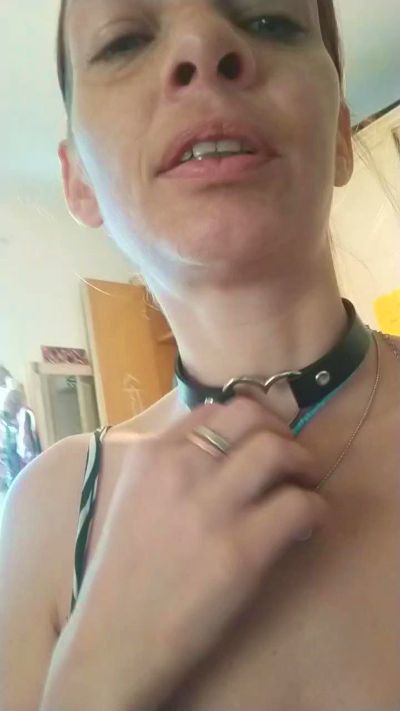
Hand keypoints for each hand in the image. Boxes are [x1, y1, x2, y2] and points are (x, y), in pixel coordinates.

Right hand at [43, 397, 329, 710]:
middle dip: (281, 430)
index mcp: (153, 454)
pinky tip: (307, 524)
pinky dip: (314, 509)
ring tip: (304, 483)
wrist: (117, 636)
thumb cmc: (126, 568)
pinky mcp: (243, 549)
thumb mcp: (134, 495)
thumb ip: (170, 463)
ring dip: (303, 462)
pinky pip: (299, 505)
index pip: (215, 408)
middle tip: (290, 454)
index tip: (260, 439)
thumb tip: (222, 446)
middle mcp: (183, 468)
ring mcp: (213, 507)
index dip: (248, 420)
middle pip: (251, 416)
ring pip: (279, 450)